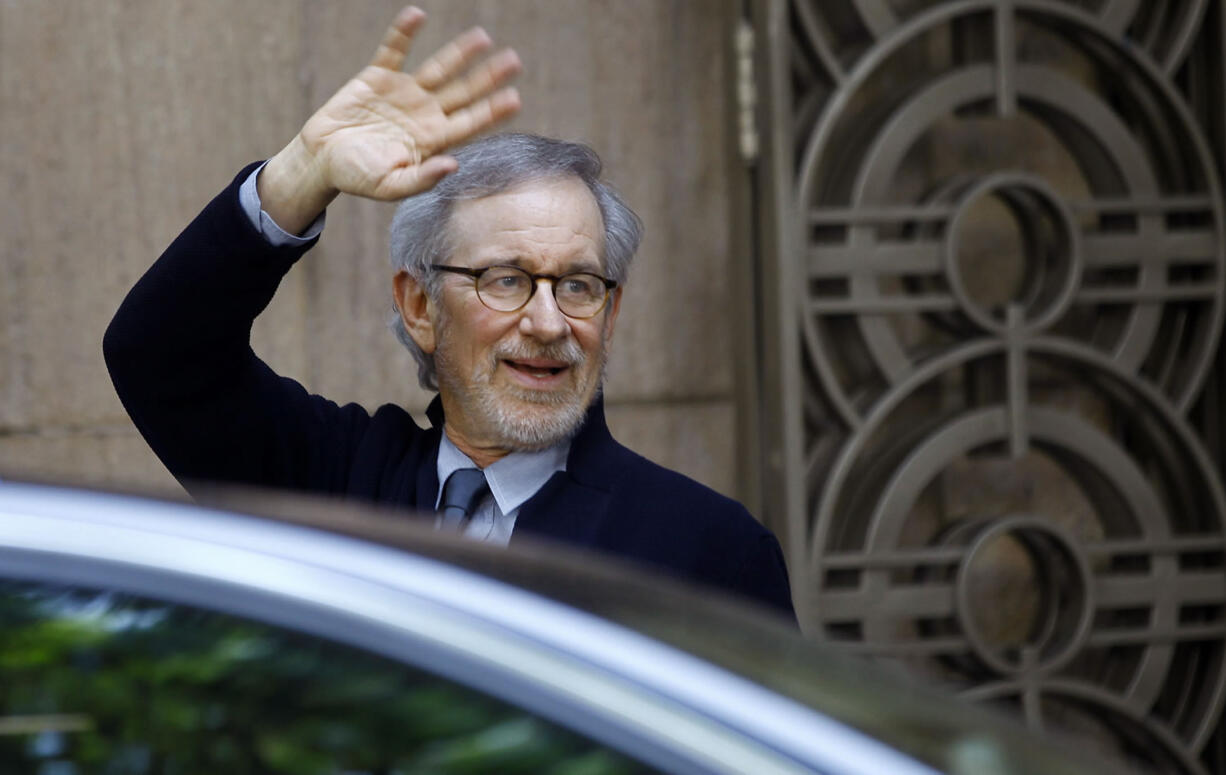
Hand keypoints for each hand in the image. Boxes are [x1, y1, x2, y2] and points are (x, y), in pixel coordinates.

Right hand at [260, 6, 520, 233]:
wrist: (322, 158)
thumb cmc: (358, 177)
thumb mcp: (390, 186)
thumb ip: (422, 178)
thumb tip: (454, 165)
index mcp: (433, 141)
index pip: (470, 123)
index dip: (492, 111)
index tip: (514, 98)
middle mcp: (425, 113)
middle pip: (464, 92)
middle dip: (488, 77)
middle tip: (514, 61)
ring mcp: (405, 93)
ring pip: (439, 68)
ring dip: (459, 53)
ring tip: (482, 36)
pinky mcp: (379, 76)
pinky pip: (394, 50)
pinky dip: (404, 33)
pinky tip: (417, 14)